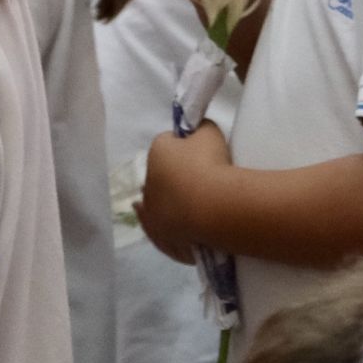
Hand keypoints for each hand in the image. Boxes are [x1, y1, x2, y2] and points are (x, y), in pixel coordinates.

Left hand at [137, 123, 230, 264]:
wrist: (213, 206)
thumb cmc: (210, 165)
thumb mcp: (210, 133)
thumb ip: (201, 128)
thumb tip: (198, 132)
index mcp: (157, 152)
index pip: (167, 143)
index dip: (183, 146)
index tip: (200, 153)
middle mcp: (149, 180)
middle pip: (161, 174)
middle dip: (174, 176)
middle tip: (199, 181)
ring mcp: (153, 211)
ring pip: (156, 203)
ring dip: (167, 202)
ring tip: (185, 205)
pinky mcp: (161, 234)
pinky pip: (158, 230)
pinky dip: (163, 227)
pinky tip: (169, 226)